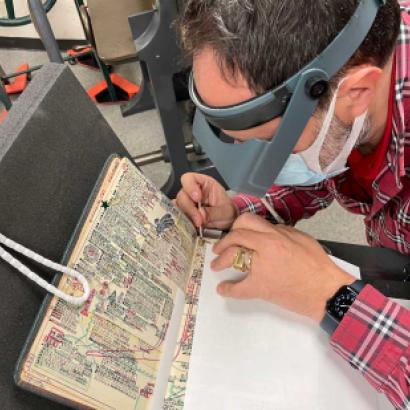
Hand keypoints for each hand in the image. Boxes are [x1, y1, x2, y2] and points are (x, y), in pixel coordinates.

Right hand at [176, 173, 237, 229]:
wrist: (227, 223)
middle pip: (182, 196)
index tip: (197, 198)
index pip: (189, 179)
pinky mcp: (184, 215)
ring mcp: (186, 204)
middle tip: (199, 220)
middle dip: (190, 209)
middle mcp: (191, 192)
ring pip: (178, 208)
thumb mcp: (225, 211)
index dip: (190, 187)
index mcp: (203, 184)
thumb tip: (200, 215)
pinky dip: (182, 223)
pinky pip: (177, 218)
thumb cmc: (227, 211)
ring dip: (186, 217)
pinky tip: (190, 227)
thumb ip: (213, 212)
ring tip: (197, 225)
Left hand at [211, 214, 355, 321]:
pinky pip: (238, 288)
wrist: (326, 291)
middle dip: (223, 243)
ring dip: (220, 260)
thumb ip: (281, 231)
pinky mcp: (261, 287)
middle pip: (234, 237)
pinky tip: (223, 289)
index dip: (235, 227)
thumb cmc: (318, 264)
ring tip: (215, 266)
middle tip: (218, 250)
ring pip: (232, 257)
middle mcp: (265, 247)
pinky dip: (228, 289)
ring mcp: (261, 267)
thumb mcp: (301, 238)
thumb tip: (265, 230)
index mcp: (275, 234)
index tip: (232, 234)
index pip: (246, 222)